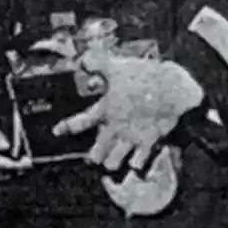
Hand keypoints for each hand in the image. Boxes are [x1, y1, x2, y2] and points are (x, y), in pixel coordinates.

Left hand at [52, 57, 203, 172]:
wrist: (170, 89)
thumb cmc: (142, 77)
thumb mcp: (116, 66)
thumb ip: (97, 63)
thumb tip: (83, 62)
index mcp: (105, 111)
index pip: (80, 123)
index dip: (66, 128)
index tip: (57, 132)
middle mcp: (115, 129)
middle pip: (97, 152)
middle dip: (93, 157)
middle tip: (91, 158)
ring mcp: (131, 138)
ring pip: (115, 162)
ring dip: (111, 163)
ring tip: (110, 164)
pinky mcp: (148, 143)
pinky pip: (139, 162)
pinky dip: (135, 165)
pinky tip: (134, 165)